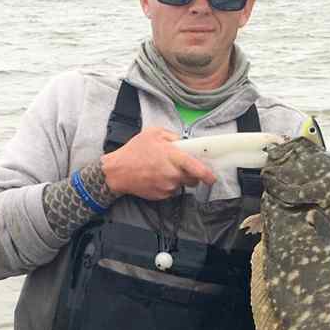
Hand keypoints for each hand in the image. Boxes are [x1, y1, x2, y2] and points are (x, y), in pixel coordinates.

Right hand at [101, 126, 216, 199]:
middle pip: (193, 179)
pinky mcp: (161, 196)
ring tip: (163, 170)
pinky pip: (171, 191)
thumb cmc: (134, 151)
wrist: (117, 172)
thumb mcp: (153, 133)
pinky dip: (168, 185)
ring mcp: (167, 187)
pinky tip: (156, 178)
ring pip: (181, 185)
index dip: (208, 175)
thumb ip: (172, 136)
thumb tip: (184, 143)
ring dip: (178, 179)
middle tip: (181, 167)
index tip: (213, 177)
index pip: (198, 169)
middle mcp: (173, 174)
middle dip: (192, 175)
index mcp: (174, 157)